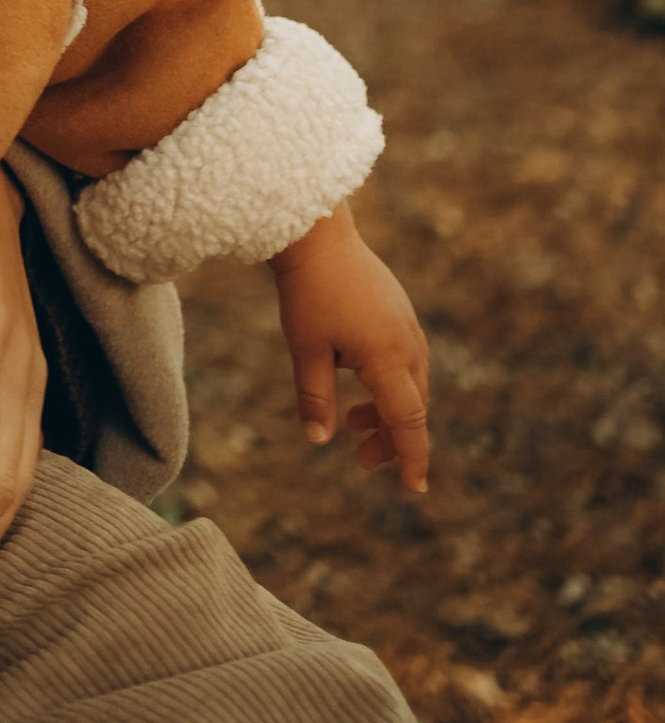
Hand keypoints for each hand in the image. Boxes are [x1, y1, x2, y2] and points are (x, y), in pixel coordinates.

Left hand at [271, 201, 430, 494]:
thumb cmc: (308, 291)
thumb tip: (319, 441)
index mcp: (388, 358)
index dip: (413, 457)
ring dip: (390, 410)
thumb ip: (315, 397)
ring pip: (411, 384)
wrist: (317, 233)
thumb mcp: (306, 349)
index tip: (415, 488)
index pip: (409, 422)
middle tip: (362, 457)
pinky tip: (359, 379)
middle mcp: (407, 343)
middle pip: (412, 407)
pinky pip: (405, 360)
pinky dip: (390, 383)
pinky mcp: (399, 311)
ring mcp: (406, 325)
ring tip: (354, 422)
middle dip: (392, 437)